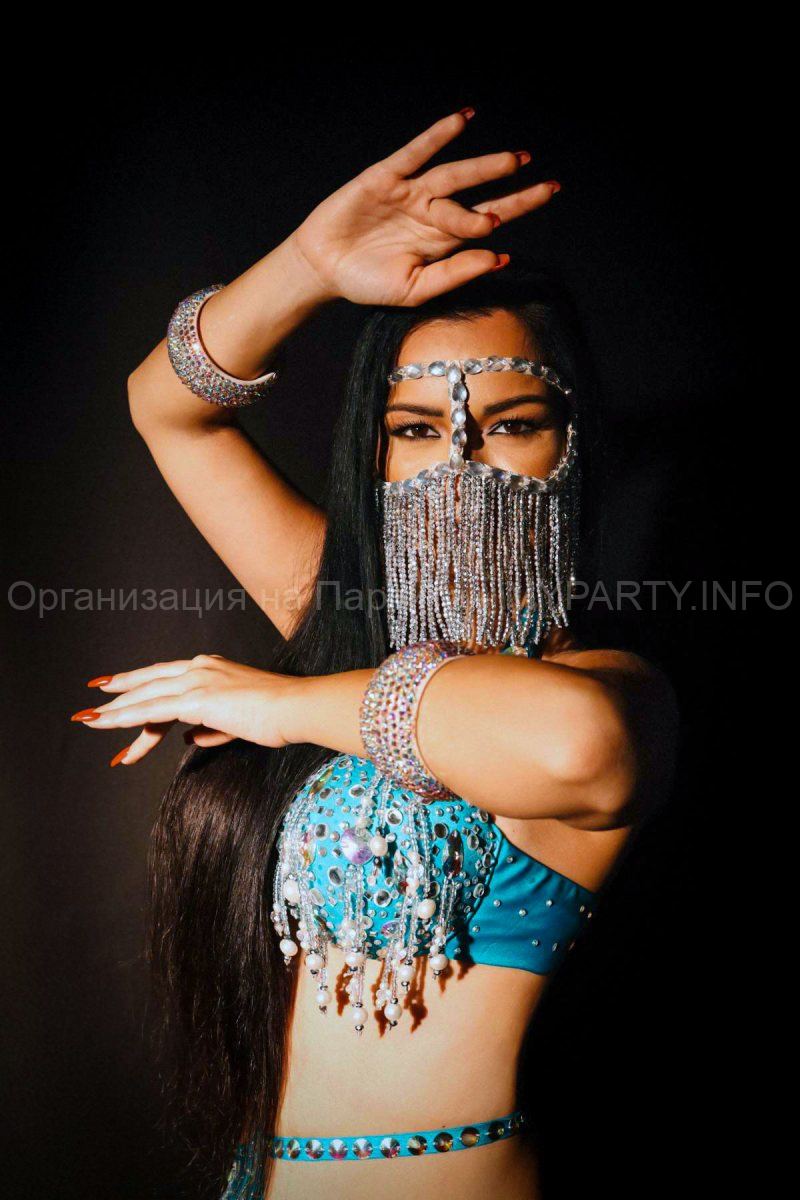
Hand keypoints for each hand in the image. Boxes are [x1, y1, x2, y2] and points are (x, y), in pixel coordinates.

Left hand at [71, 654, 305, 765]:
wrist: (294, 707)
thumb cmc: (277, 714)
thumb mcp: (238, 721)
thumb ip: (211, 727)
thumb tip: (188, 738)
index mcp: (211, 668)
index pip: (167, 677)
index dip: (140, 684)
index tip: (118, 689)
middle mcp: (200, 667)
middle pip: (149, 682)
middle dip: (119, 692)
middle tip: (95, 701)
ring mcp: (197, 680)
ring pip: (145, 696)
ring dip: (115, 711)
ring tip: (91, 721)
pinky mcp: (196, 698)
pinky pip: (152, 710)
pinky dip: (126, 718)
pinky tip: (109, 724)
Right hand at [290, 108, 559, 307]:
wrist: (322, 269)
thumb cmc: (368, 283)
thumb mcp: (415, 289)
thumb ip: (455, 273)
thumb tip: (499, 257)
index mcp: (442, 240)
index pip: (485, 222)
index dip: (510, 212)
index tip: (536, 204)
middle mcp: (432, 213)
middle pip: (479, 195)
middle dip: (513, 188)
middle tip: (550, 185)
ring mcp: (410, 193)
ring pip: (454, 176)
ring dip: (485, 166)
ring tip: (516, 160)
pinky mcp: (386, 177)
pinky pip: (416, 153)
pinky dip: (438, 135)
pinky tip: (462, 120)